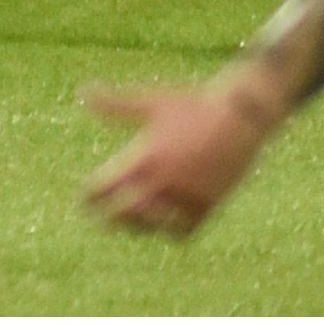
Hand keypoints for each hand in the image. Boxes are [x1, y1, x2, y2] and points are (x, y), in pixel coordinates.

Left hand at [81, 80, 277, 236]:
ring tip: (130, 222)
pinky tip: (164, 223)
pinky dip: (170, 230)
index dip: (89, 196)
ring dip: (139, 226)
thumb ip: (116, 104)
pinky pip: (183, 231)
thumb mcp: (152, 102)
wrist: (241, 116)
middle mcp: (163, 181)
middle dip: (109, 218)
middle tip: (100, 218)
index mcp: (145, 157)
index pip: (105, 187)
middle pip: (124, 214)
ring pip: (153, 226)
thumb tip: (82, 92)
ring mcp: (186, 196)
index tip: (83, 199)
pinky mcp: (208, 205)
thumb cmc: (193, 105)